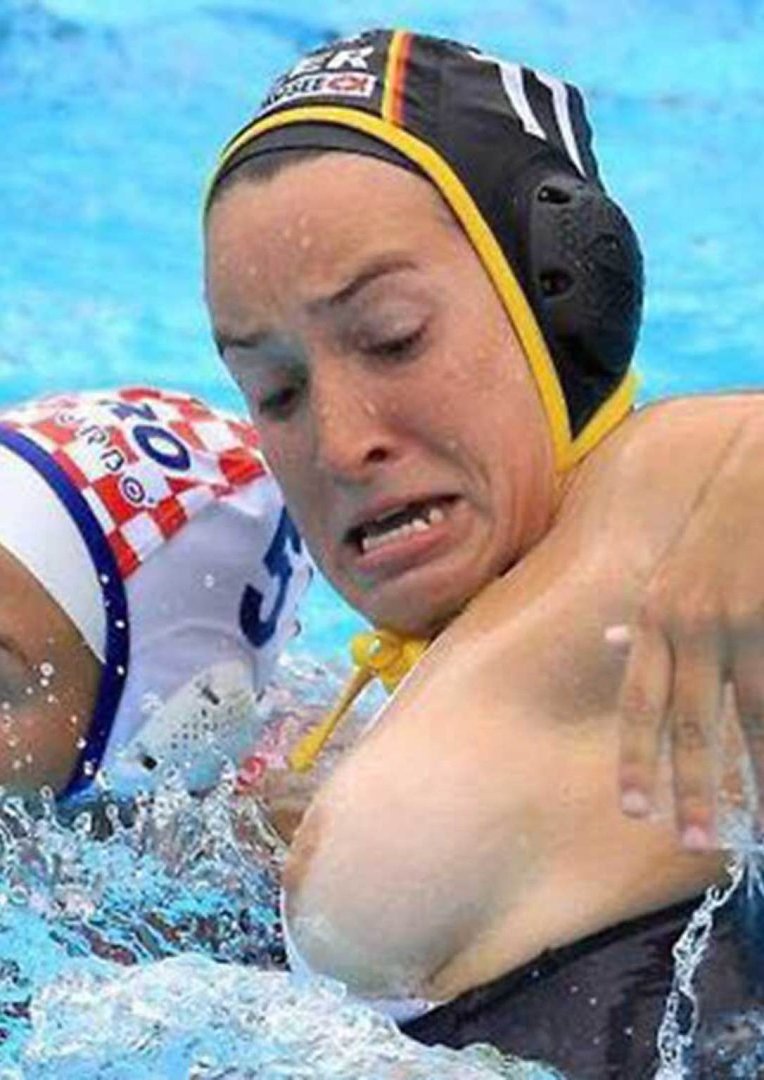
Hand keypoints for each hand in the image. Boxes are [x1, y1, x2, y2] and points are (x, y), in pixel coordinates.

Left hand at [613, 414, 763, 849]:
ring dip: (746, 774)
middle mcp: (688, 625)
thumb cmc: (719, 522)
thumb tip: (613, 641)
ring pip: (742, 718)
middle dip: (688, 784)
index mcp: (657, 615)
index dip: (636, 756)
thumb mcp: (670, 566)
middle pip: (685, 721)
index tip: (634, 805)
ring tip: (749, 823)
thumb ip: (646, 612)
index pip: (639, 701)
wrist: (761, 476)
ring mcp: (737, 625)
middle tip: (691, 837)